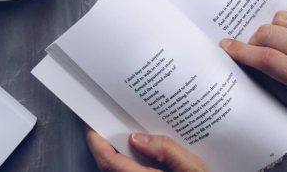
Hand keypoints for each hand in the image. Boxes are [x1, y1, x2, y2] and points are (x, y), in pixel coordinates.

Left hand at [86, 128, 206, 171]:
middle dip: (104, 142)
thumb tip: (138, 137)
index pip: (107, 160)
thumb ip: (168, 152)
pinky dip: (127, 161)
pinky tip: (138, 150)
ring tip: (122, 131)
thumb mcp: (195, 170)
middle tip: (105, 120)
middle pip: (108, 164)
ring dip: (115, 152)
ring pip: (117, 170)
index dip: (95, 139)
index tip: (91, 121)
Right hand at [220, 0, 286, 121]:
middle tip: (254, 49)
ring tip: (279, 40)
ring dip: (274, 28)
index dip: (240, 51)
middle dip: (253, 40)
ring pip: (283, 18)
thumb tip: (253, 70)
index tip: (226, 47)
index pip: (266, 60)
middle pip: (270, 35)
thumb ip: (280, 91)